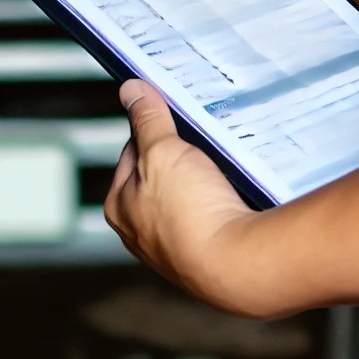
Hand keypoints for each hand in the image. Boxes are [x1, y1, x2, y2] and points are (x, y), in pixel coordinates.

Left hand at [104, 79, 258, 312]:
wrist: (237, 267)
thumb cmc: (189, 213)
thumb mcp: (162, 150)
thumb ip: (148, 120)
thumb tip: (130, 90)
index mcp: (119, 206)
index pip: (132, 153)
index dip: (152, 130)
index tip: (173, 116)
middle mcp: (142, 232)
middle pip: (162, 177)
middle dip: (182, 158)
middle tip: (204, 143)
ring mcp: (177, 249)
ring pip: (190, 200)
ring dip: (206, 183)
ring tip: (224, 169)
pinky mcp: (209, 259)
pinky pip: (215, 220)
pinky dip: (225, 205)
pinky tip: (239, 197)